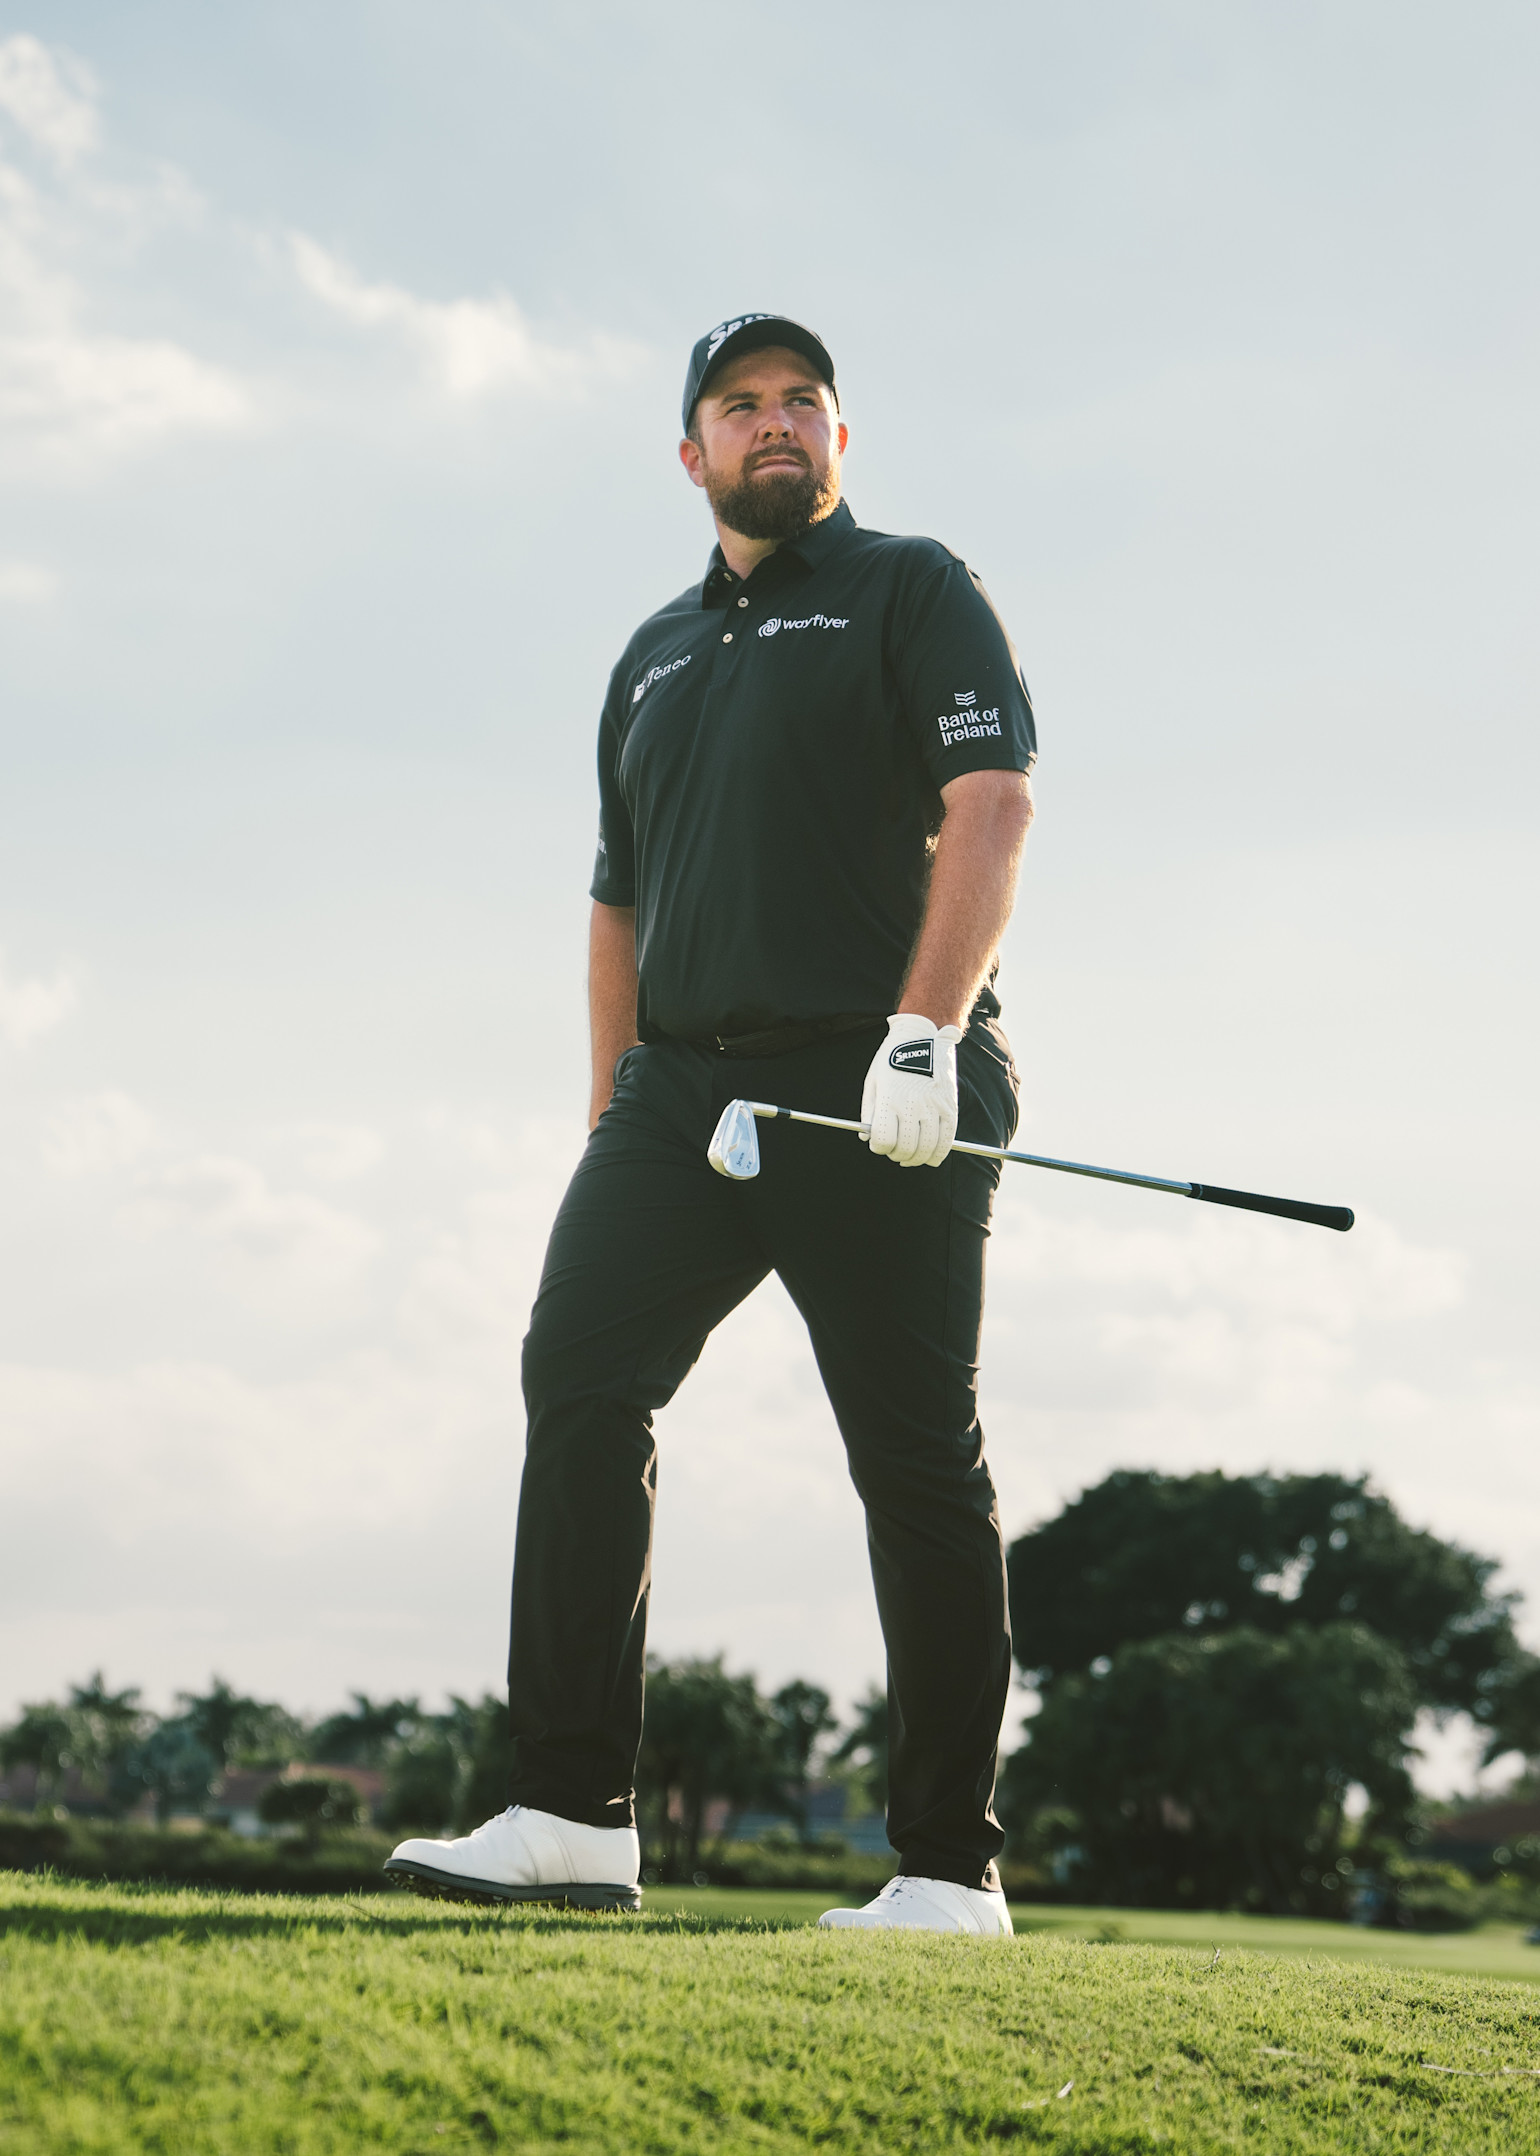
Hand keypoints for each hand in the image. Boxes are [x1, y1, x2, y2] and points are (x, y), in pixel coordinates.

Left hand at [861, 1014, 963, 1167]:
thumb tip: (867, 1138)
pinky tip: (931, 1157)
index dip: (879, 1147)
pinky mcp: (950, 1106)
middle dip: (897, 1155)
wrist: (924, 1035)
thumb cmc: (892, 1058)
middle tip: (895, 1151)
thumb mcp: (873, 1081)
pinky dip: (938, 1154)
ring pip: (927, 1148)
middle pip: (906, 1148)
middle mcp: (912, 1104)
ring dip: (917, 1158)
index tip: (878, 1143)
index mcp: (890, 1098)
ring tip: (911, 1156)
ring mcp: (934, 1106)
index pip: (883, 1139)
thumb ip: (869, 1112)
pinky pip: (947, 1140)